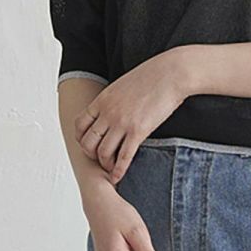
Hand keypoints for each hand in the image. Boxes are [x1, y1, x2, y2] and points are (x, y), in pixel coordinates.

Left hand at [71, 49, 189, 184]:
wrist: (171, 73)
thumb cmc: (152, 76)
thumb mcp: (123, 85)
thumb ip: (113, 100)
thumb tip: (112, 109)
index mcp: (102, 100)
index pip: (80, 125)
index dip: (81, 139)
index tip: (90, 145)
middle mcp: (107, 113)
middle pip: (88, 142)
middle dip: (92, 155)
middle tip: (101, 159)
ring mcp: (122, 123)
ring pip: (103, 153)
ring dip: (105, 165)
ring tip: (111, 169)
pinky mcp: (138, 131)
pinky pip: (123, 157)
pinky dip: (118, 170)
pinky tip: (118, 177)